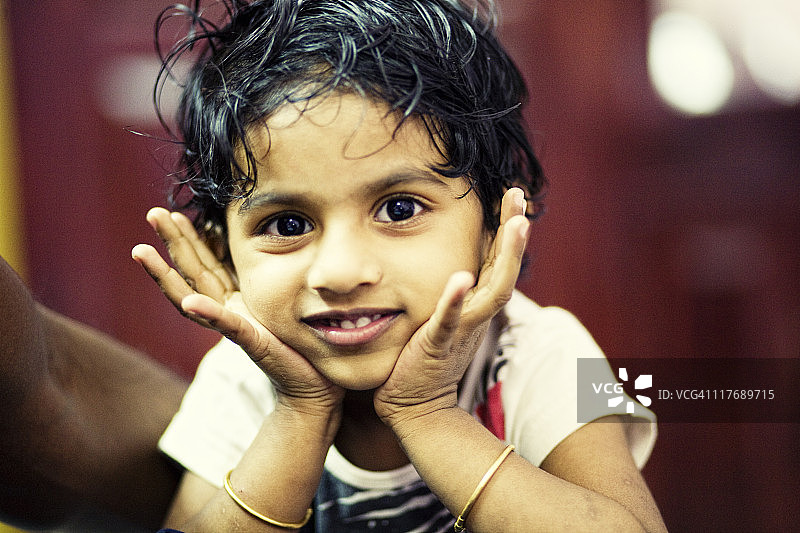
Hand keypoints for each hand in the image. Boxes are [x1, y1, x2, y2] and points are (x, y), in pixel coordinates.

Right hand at [131, 208, 343, 412]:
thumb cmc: (301, 344)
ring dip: (166, 274)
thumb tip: (269, 246)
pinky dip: (209, 313)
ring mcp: (235, 328)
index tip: (173, 213)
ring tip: (141, 251)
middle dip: (171, 242)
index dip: (189, 239)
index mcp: (235, 301)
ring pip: (194, 295)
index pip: (205, 265)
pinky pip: (229, 326)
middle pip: (192, 273)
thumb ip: (267, 282)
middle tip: (153, 213)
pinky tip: (190, 300)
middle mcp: (228, 312)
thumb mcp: (280, 302)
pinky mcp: (253, 342)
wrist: (315, 387)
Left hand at [374, 188, 529, 428]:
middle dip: (514, 231)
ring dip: (506, 256)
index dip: (507, 228)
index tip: (513, 193)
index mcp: (475, 304)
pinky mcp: (437, 344)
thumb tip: (454, 263)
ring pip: (492, 289)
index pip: (496, 260)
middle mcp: (476, 313)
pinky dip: (454, 299)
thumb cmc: (424, 359)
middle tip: (520, 195)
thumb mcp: (444, 317)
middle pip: (504, 267)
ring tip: (516, 224)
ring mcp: (461, 329)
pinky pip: (447, 320)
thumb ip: (451, 292)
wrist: (414, 406)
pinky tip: (460, 277)